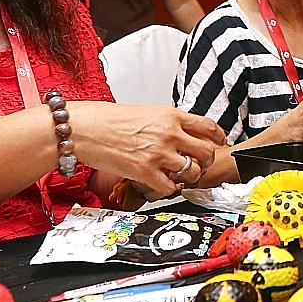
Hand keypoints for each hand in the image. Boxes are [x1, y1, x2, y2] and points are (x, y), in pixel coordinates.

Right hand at [71, 102, 227, 199]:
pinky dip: (171, 188)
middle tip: (200, 164)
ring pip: (194, 171)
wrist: (84, 128)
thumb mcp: (147, 112)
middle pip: (208, 152)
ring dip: (190, 176)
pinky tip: (164, 183)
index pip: (209, 127)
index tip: (219, 144)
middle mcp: (169, 134)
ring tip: (181, 176)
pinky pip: (172, 187)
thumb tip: (185, 134)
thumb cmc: (109, 120)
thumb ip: (169, 123)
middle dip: (207, 161)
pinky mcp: (146, 172)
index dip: (218, 138)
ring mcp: (159, 154)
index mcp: (171, 115)